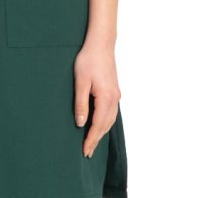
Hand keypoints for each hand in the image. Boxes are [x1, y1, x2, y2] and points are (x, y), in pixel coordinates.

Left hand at [73, 40, 120, 157]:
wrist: (101, 43)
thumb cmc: (88, 60)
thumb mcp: (80, 82)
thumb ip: (81, 104)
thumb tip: (81, 124)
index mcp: (106, 98)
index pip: (97, 125)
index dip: (91, 139)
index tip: (85, 151)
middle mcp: (114, 99)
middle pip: (106, 125)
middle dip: (96, 140)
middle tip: (87, 153)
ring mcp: (116, 95)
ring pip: (110, 120)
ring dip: (102, 133)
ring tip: (93, 143)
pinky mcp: (114, 91)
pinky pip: (111, 113)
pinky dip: (106, 123)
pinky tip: (100, 126)